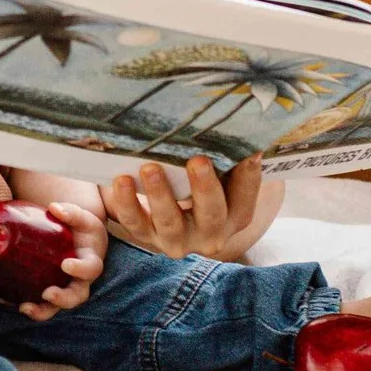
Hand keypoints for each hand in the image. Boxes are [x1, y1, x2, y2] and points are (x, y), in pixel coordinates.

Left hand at [15, 203, 105, 321]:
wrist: (76, 240)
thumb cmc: (80, 228)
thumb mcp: (81, 217)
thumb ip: (71, 212)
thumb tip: (54, 208)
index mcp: (90, 263)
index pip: (90, 269)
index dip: (80, 269)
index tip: (66, 264)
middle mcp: (79, 282)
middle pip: (76, 297)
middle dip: (62, 299)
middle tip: (47, 293)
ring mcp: (63, 290)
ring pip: (56, 307)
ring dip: (42, 311)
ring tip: (25, 307)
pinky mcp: (47, 293)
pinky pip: (37, 303)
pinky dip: (21, 303)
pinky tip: (4, 300)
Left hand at [104, 156, 269, 260]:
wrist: (171, 212)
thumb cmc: (203, 183)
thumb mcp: (222, 175)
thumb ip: (230, 158)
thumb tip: (243, 131)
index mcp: (235, 216)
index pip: (245, 196)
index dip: (248, 175)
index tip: (248, 152)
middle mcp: (210, 234)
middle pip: (211, 214)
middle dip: (204, 187)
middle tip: (198, 161)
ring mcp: (178, 239)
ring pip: (169, 222)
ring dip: (160, 195)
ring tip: (150, 168)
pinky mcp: (148, 237)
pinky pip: (135, 223)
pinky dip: (126, 203)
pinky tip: (121, 180)